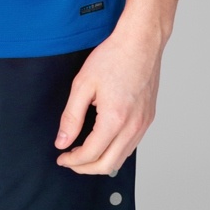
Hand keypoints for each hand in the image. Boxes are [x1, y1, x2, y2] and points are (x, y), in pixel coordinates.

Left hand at [53, 26, 162, 173]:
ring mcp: (143, 124)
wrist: (140, 42)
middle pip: (108, 165)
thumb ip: (71, 116)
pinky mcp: (148, 118)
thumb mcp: (83, 84)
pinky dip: (115, 151)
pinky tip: (104, 141)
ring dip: (101, 162)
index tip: (61, 157)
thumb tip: (62, 141)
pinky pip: (132, 146)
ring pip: (122, 159)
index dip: (73, 160)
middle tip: (70, 161)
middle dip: (85, 168)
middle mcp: (133, 127)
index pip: (91, 154)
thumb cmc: (114, 56)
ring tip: (84, 154)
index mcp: (115, 119)